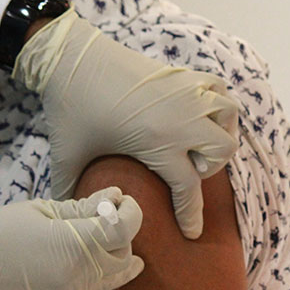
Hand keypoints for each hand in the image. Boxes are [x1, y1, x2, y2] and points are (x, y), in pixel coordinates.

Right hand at [0, 187, 143, 289]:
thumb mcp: (40, 210)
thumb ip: (82, 207)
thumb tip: (115, 198)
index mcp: (75, 243)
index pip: (123, 228)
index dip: (131, 211)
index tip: (124, 201)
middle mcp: (79, 275)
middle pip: (121, 255)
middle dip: (124, 235)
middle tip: (112, 220)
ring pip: (113, 282)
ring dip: (122, 265)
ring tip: (129, 256)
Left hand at [14, 9, 237, 238]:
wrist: (71, 57)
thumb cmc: (70, 107)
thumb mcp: (67, 153)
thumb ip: (67, 186)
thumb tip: (62, 213)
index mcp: (158, 141)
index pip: (189, 187)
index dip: (191, 214)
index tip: (192, 232)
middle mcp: (181, 117)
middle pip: (221, 152)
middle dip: (208, 168)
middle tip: (184, 170)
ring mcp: (186, 91)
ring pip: (228, 117)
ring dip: (218, 134)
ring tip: (195, 141)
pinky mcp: (181, 72)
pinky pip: (218, 88)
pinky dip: (217, 104)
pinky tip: (198, 113)